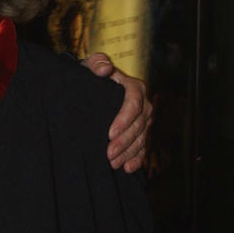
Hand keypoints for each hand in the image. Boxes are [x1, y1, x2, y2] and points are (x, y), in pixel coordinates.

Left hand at [81, 53, 150, 173]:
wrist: (93, 89)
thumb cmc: (91, 76)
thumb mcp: (90, 67)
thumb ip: (96, 64)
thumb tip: (105, 68)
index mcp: (134, 87)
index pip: (134, 103)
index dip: (124, 119)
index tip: (110, 133)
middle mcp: (143, 104)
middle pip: (139, 124)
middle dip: (124, 141)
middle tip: (108, 154)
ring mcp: (143, 120)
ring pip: (141, 138)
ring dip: (128, 153)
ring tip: (113, 164)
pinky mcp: (141, 133)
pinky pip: (143, 147)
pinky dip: (137, 159)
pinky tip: (127, 169)